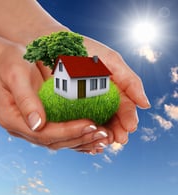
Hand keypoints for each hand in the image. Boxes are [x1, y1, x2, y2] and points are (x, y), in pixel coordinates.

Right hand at [0, 43, 111, 150]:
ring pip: (60, 142)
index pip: (44, 132)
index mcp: (13, 119)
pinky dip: (78, 139)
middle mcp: (23, 128)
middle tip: (103, 133)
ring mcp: (32, 127)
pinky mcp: (42, 123)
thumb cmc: (11, 63)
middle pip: (54, 141)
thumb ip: (25, 99)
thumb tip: (38, 124)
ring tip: (104, 137)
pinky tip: (94, 139)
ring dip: (82, 141)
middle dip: (80, 138)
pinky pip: (62, 135)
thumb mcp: (16, 75)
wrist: (7, 60)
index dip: (68, 131)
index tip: (90, 124)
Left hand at [66, 36, 149, 152]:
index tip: (130, 128)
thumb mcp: (110, 61)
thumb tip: (146, 104)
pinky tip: (87, 136)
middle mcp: (99, 99)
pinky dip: (83, 130)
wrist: (56, 45)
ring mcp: (83, 105)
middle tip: (119, 139)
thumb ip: (130, 81)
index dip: (128, 118)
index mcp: (112, 89)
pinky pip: (77, 123)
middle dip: (117, 130)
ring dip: (102, 133)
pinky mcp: (66, 109)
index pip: (124, 107)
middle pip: (111, 119)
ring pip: (96, 123)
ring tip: (105, 141)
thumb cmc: (85, 50)